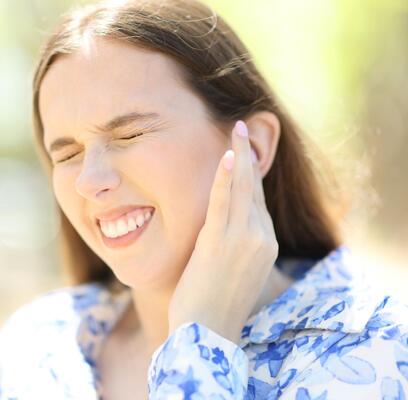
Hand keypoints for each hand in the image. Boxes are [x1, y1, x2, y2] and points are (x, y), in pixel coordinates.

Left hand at [167, 120, 278, 343]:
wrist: (207, 332)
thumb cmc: (213, 306)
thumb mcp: (232, 272)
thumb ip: (235, 247)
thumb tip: (222, 232)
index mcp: (266, 246)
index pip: (258, 201)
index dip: (251, 174)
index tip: (244, 153)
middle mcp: (262, 239)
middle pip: (255, 189)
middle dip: (248, 155)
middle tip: (242, 126)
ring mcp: (244, 240)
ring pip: (243, 189)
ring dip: (239, 155)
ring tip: (236, 128)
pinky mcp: (221, 242)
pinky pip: (225, 202)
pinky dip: (227, 177)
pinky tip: (227, 155)